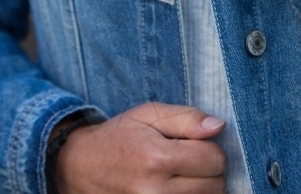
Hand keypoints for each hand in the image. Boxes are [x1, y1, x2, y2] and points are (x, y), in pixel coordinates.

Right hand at [54, 102, 226, 193]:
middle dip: (209, 171)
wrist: (81, 167)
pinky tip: (176, 188)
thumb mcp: (149, 114)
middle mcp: (156, 192)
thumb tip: (219, 126)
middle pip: (214, 187)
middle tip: (189, 161)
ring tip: (181, 176)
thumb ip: (186, 118)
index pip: (214, 160)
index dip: (211, 149)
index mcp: (157, 158)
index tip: (197, 145)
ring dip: (201, 189)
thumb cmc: (119, 136)